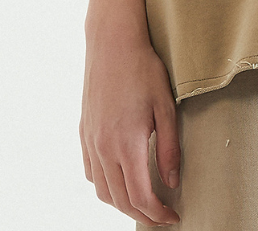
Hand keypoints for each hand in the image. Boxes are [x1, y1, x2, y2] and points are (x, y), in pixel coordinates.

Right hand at [80, 24, 180, 225]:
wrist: (112, 44)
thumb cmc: (143, 69)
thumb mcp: (166, 106)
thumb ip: (169, 147)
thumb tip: (172, 182)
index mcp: (127, 144)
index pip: (141, 197)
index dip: (158, 214)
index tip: (173, 217)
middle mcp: (104, 149)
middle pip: (121, 200)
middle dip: (143, 215)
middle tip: (162, 216)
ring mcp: (91, 142)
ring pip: (103, 191)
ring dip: (123, 204)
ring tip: (144, 202)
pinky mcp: (84, 133)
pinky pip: (91, 173)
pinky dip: (106, 186)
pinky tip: (120, 180)